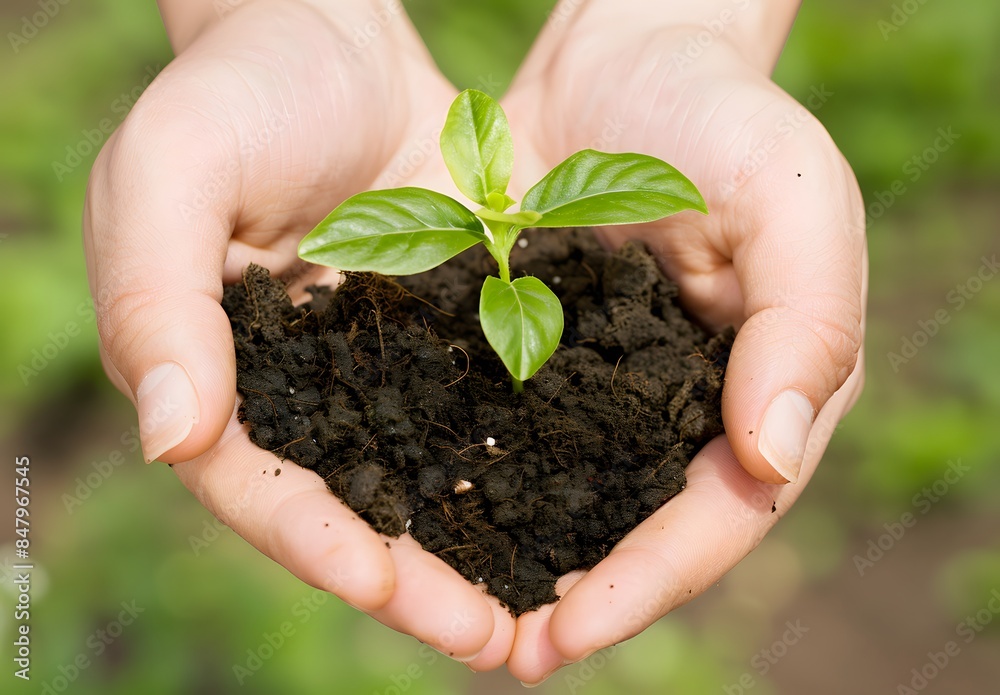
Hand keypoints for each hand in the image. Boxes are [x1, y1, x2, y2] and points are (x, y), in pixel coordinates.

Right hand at [83, 0, 513, 667]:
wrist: (329, 34)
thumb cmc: (239, 91)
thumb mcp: (175, 169)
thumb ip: (156, 294)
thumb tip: (171, 434)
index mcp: (221, 373)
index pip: (259, 482)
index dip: (315, 540)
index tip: (383, 587)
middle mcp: (301, 391)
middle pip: (353, 507)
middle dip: (416, 581)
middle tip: (492, 643)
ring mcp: (379, 368)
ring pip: (426, 480)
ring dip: (479, 550)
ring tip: (544, 617)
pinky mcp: (446, 334)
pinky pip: (482, 415)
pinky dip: (520, 469)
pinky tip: (577, 512)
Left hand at [501, 3, 865, 682]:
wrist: (624, 53)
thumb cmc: (723, 117)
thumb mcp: (793, 200)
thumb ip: (806, 324)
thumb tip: (773, 458)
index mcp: (753, 391)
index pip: (717, 513)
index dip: (654, 579)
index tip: (578, 628)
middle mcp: (671, 406)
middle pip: (631, 526)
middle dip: (575, 596)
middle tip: (505, 654)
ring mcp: (592, 382)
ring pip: (556, 492)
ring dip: (505, 557)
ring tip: (442, 613)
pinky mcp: (520, 344)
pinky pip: (490, 423)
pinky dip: (457, 470)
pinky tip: (408, 509)